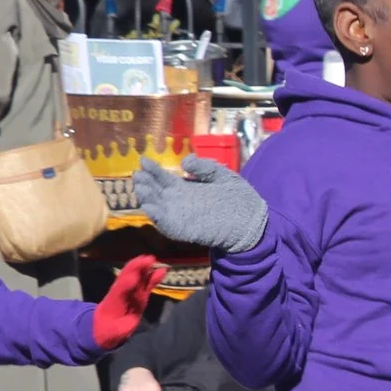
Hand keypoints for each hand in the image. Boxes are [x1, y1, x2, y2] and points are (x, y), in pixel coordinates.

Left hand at [95, 255, 163, 351]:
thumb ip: (122, 327)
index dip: (127, 282)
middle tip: (147, 259)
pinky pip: (147, 285)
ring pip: (138, 279)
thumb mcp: (112, 332)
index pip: (120, 289)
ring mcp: (132, 293)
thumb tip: (130, 322)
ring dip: (145, 269)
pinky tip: (162, 271)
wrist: (108, 330)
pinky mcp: (140, 296)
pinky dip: (154, 278)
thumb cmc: (107, 330)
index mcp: (114, 301)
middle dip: (137, 268)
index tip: (134, 275)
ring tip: (152, 260)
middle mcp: (123, 293)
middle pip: (129, 278)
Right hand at [133, 156, 267, 254]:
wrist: (253, 222)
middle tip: (137, 174)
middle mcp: (179, 203)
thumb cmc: (239, 198)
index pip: (163, 179)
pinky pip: (168, 226)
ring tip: (141, 188)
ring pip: (157, 209)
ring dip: (147, 199)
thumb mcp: (222, 175)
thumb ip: (204, 167)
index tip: (143, 160)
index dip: (152, 170)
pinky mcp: (186, 230)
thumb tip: (184, 162)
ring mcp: (181, 217)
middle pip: (156, 193)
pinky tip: (150, 208)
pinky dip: (158, 219)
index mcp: (185, 189)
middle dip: (145, 184)